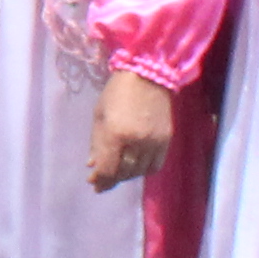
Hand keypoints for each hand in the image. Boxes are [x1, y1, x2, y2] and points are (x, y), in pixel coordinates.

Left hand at [86, 71, 174, 192]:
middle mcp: (136, 142)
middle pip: (124, 172)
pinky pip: (155, 165)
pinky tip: (136, 166)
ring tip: (118, 172)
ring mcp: (154, 142)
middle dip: (111, 179)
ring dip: (126, 175)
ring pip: (139, 172)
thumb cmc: (116, 93)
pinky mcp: (166, 140)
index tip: (93, 182)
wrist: (148, 75)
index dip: (99, 179)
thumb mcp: (99, 115)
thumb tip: (92, 166)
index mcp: (115, 134)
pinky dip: (143, 170)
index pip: (108, 169)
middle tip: (102, 180)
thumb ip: (96, 143)